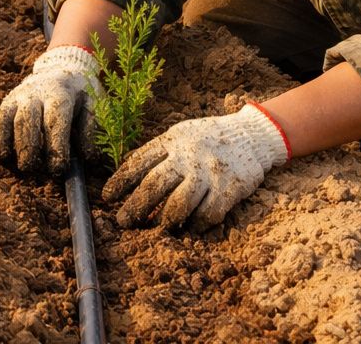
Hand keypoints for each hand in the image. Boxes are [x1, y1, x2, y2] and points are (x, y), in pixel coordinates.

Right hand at [0, 46, 99, 175]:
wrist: (61, 67)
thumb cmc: (80, 92)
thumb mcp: (94, 103)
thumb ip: (91, 129)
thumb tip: (89, 158)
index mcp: (60, 93)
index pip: (56, 120)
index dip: (56, 145)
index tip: (57, 169)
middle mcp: (34, 94)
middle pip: (26, 119)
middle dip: (26, 144)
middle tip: (29, 167)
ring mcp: (15, 98)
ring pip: (3, 117)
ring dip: (0, 138)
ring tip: (1, 159)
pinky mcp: (4, 104)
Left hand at [102, 103, 289, 230]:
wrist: (253, 135)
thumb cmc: (210, 137)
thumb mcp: (181, 133)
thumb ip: (158, 152)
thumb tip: (126, 171)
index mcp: (173, 139)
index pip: (140, 160)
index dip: (121, 180)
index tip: (107, 197)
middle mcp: (189, 155)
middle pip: (155, 185)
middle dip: (135, 206)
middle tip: (123, 222)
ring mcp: (210, 172)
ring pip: (179, 205)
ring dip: (165, 220)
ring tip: (160, 226)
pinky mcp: (230, 188)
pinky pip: (207, 216)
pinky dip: (196, 225)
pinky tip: (192, 227)